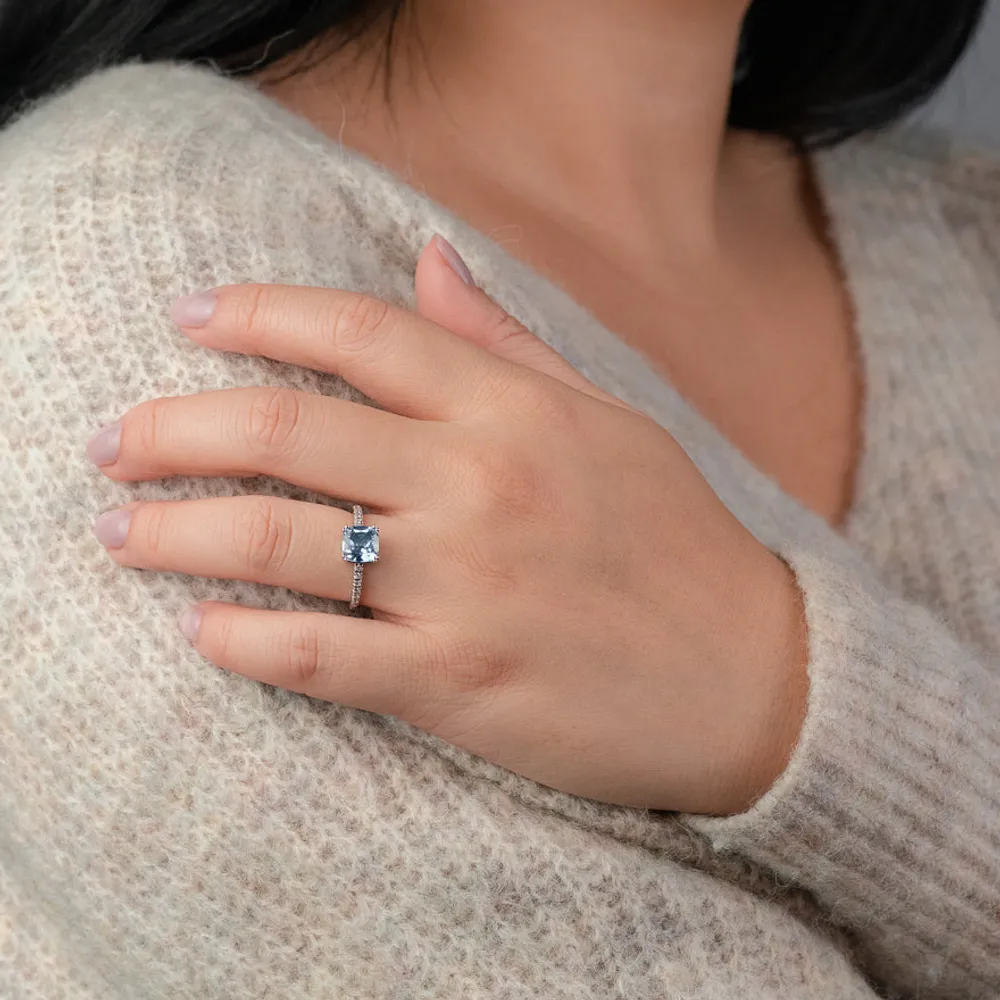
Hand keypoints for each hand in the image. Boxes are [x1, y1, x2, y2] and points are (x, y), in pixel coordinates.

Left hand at [88, 235, 808, 815]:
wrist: (755, 678)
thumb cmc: (678, 540)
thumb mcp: (607, 418)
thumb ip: (505, 343)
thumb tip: (425, 260)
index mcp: (514, 411)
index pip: (356, 332)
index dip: (255, 313)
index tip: (188, 317)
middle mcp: (478, 486)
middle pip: (285, 432)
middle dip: (173, 427)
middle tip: (113, 440)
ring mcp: (463, 588)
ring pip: (279, 544)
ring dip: (175, 532)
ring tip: (117, 531)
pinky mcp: (458, 685)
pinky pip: (321, 657)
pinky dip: (244, 643)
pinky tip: (201, 631)